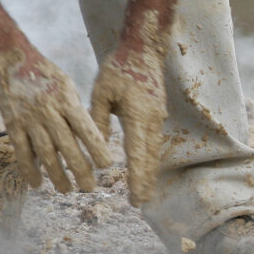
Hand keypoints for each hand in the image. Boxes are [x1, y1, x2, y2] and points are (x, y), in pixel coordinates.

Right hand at [0, 56, 111, 192]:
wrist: (12, 61)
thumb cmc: (47, 75)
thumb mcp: (68, 86)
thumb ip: (77, 111)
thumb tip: (93, 138)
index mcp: (67, 101)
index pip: (85, 129)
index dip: (96, 148)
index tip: (107, 166)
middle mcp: (49, 112)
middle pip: (67, 146)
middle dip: (80, 169)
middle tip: (90, 187)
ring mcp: (30, 120)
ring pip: (45, 153)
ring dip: (57, 175)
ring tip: (67, 190)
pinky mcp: (13, 124)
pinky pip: (22, 151)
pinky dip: (29, 169)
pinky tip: (37, 184)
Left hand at [90, 46, 167, 206]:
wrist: (143, 50)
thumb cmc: (119, 68)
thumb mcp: (102, 91)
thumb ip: (98, 120)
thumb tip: (96, 147)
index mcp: (137, 115)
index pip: (136, 153)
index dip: (135, 177)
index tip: (134, 196)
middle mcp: (151, 120)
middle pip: (149, 158)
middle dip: (145, 182)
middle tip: (140, 203)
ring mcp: (157, 118)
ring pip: (154, 152)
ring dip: (149, 174)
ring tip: (144, 193)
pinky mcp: (157, 115)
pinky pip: (155, 143)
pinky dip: (150, 160)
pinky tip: (146, 170)